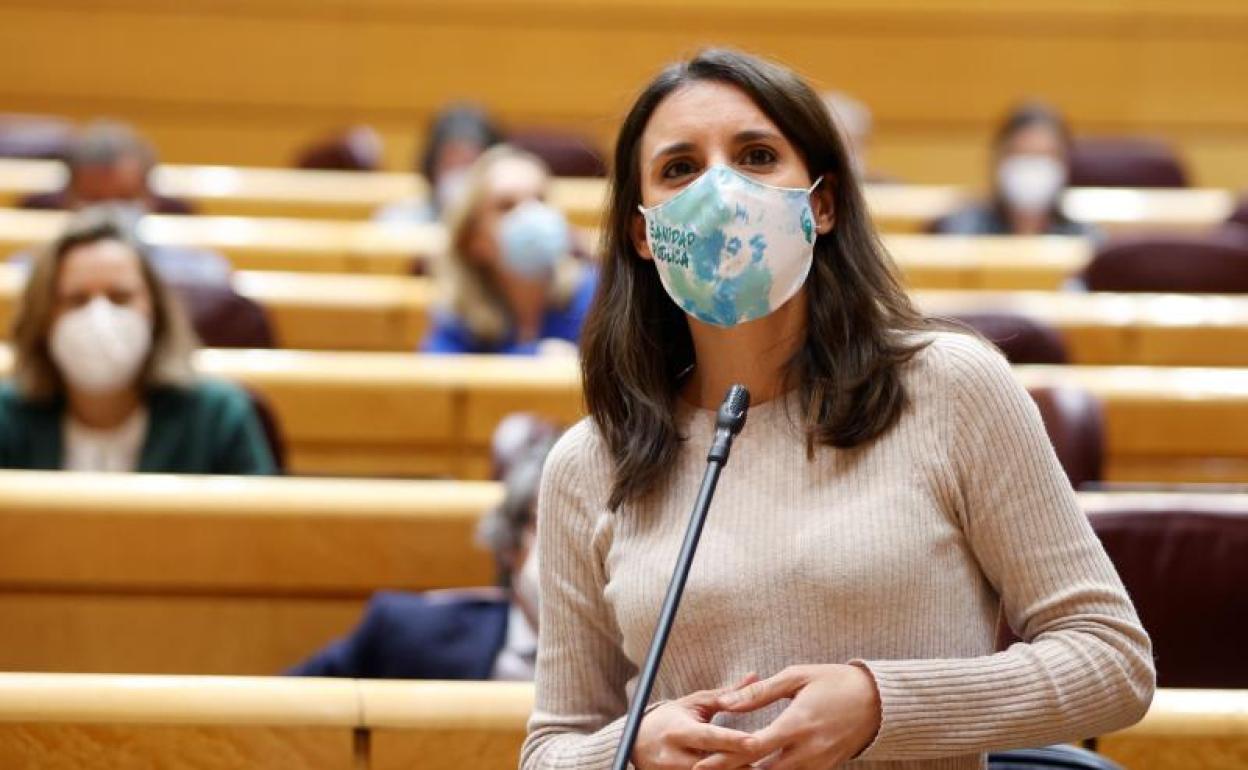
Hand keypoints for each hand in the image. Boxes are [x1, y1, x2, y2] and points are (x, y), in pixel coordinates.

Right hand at [632, 675, 760, 769]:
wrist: (635, 743)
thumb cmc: (670, 719)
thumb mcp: (695, 703)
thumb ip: (726, 695)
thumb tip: (756, 676)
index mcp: (679, 731)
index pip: (709, 737)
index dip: (732, 741)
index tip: (755, 742)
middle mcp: (674, 757)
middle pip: (712, 766)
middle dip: (740, 766)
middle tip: (766, 762)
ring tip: (759, 769)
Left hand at [694, 664, 880, 769]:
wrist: (878, 702)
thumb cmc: (835, 682)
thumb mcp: (797, 677)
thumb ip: (759, 693)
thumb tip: (726, 703)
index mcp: (797, 724)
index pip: (753, 748)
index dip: (725, 758)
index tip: (702, 763)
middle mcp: (807, 750)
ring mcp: (818, 764)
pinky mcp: (825, 769)